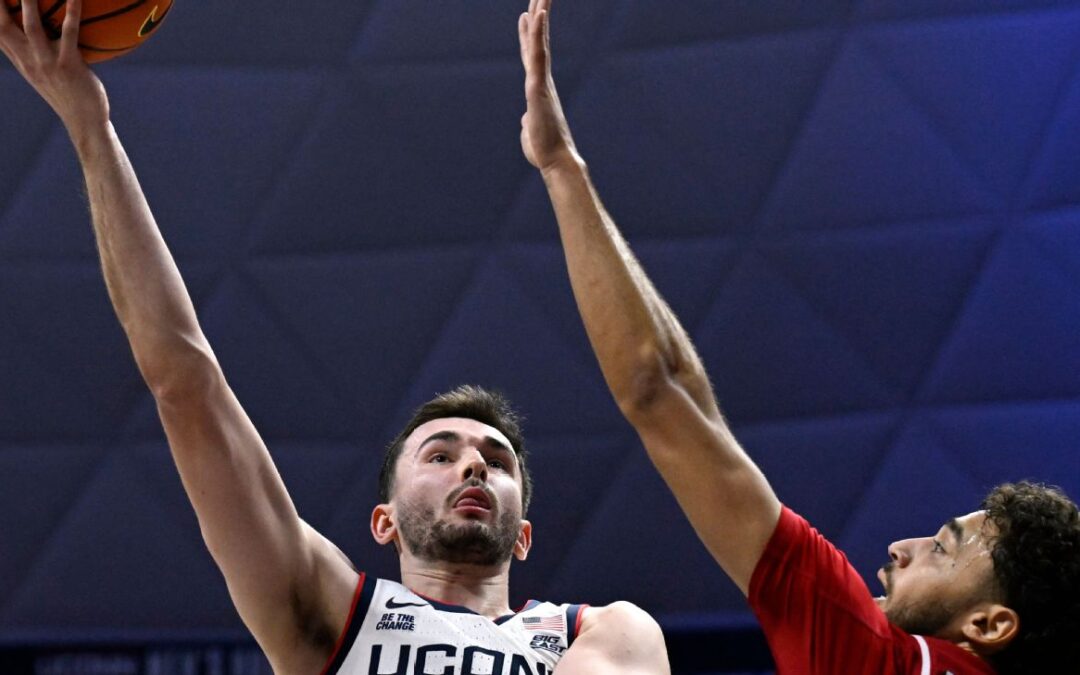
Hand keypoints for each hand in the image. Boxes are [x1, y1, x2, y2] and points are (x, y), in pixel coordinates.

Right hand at [0, 0, 108, 137]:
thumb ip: (34, 53)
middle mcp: (28, 60)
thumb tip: (35, 30)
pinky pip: (69, 33)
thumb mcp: (43, 72)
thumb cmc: (67, 93)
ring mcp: (46, 62)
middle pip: (3, 26)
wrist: (84, 121)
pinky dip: (72, 13)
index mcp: (20, 60)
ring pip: (32, 26)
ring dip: (28, 2)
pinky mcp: (68, 64)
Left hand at [518, 0, 578, 172]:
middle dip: (538, 16)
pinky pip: (538, 54)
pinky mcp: (537, 86)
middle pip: (539, 41)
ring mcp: (540, 80)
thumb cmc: (544, 150)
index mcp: (538, 88)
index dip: (530, 34)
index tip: (527, 15)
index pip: (533, 55)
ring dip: (540, 16)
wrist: (555, 161)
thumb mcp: (531, 130)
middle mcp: (541, 79)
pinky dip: (537, 34)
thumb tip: (527, 118)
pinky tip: (537, 15)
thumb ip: (529, 119)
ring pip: (540, 41)